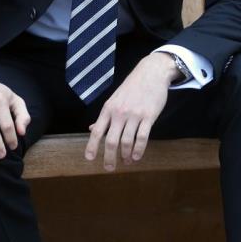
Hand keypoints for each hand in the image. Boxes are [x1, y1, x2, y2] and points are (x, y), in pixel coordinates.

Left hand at [85, 52, 177, 171]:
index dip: (92, 146)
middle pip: (111, 140)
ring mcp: (134, 115)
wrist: (151, 73)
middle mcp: (119, 113)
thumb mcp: (114, 99)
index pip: (97, 131)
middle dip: (109, 157)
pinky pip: (142, 137)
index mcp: (108, 109)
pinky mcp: (148, 116)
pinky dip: (138, 149)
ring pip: (126, 141)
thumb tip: (92, 129)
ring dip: (125, 155)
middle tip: (109, 168)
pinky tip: (136, 156)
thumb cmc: (131, 87)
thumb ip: (104, 116)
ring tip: (126, 162)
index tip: (89, 159)